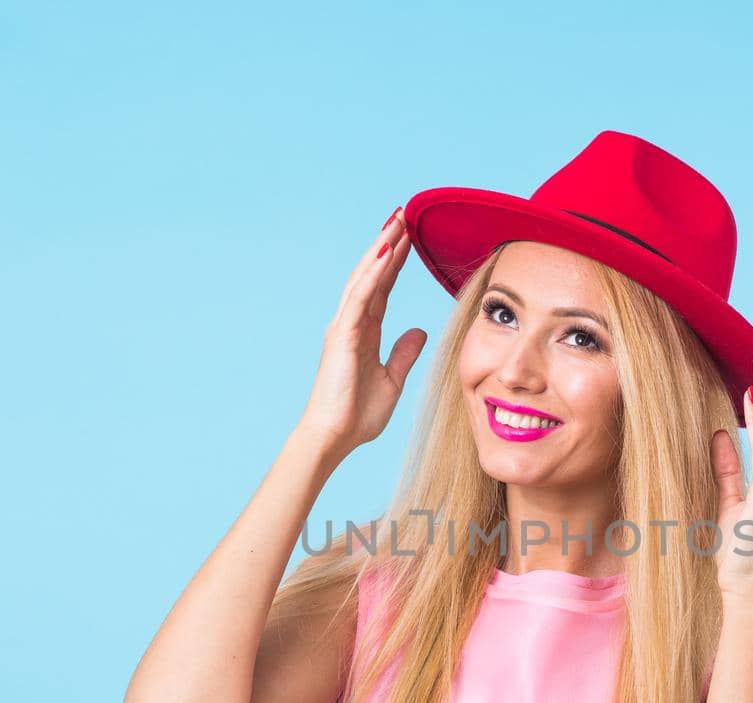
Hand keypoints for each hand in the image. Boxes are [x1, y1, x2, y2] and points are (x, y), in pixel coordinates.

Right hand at [297, 206, 427, 457]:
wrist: (334, 437)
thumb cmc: (357, 416)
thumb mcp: (392, 380)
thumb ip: (403, 353)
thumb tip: (418, 330)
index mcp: (364, 332)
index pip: (383, 289)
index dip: (396, 263)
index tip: (409, 238)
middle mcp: (352, 323)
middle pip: (372, 275)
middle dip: (388, 244)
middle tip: (403, 215)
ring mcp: (345, 327)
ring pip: (365, 278)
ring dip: (381, 248)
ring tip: (397, 221)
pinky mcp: (343, 335)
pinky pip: (361, 297)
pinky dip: (374, 273)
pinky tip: (387, 252)